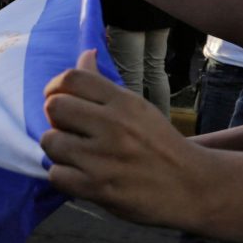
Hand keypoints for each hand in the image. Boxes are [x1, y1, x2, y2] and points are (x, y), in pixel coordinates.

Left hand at [41, 50, 211, 226]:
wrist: (192, 186)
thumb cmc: (159, 144)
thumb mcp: (137, 108)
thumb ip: (103, 85)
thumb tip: (85, 54)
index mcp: (124, 103)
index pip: (72, 78)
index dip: (55, 88)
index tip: (60, 99)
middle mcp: (113, 126)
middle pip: (55, 107)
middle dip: (56, 120)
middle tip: (70, 130)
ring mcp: (103, 158)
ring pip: (50, 142)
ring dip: (58, 149)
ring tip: (76, 155)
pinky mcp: (97, 188)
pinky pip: (55, 174)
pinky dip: (63, 176)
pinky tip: (79, 175)